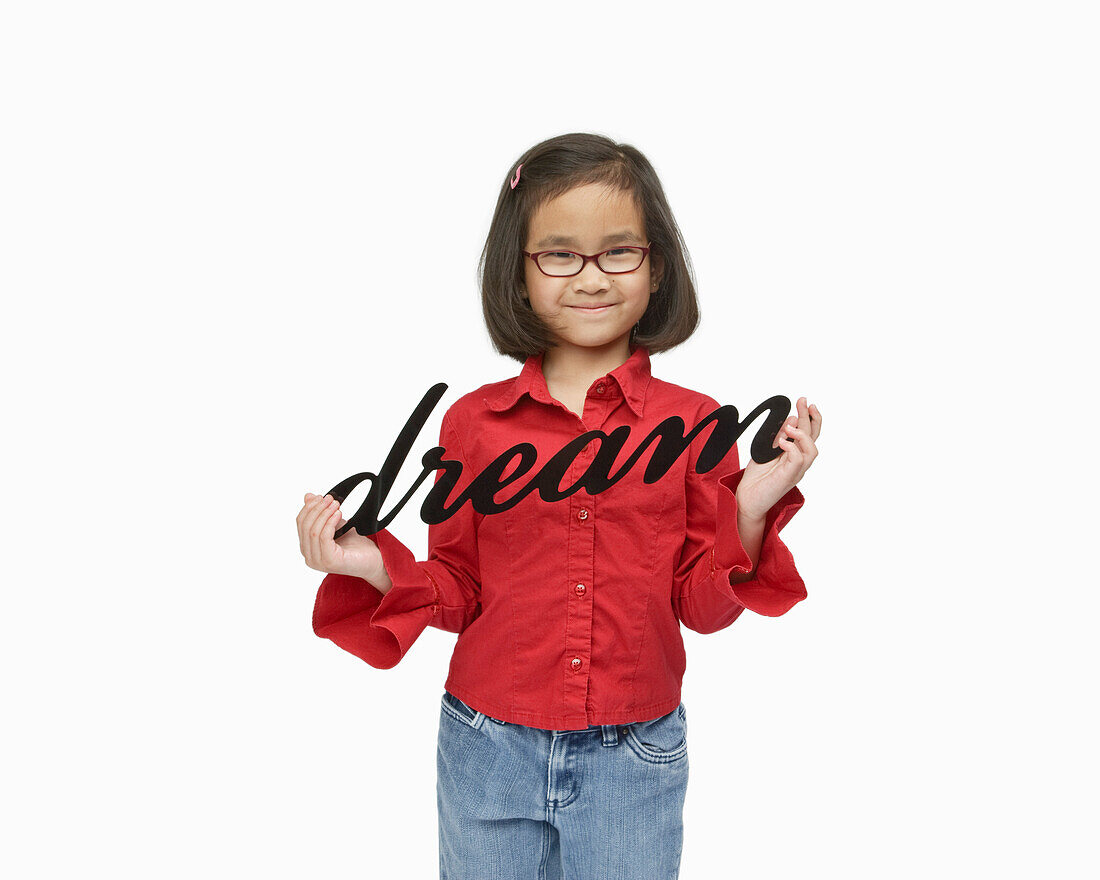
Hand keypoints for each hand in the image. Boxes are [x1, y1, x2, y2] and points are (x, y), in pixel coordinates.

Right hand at [296, 492, 382, 579]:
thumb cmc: (354, 545)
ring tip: (336, 504)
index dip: (309, 507)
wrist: (373, 559)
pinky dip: (330, 522)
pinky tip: (338, 514)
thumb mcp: (335, 524)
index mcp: (307, 548)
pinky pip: (324, 537)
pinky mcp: (330, 561)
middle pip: (305, 527)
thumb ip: (321, 514)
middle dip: (317, 509)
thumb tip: (308, 496)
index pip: (300, 523)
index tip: (321, 496)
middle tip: (330, 498)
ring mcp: (318, 561)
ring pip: (313, 531)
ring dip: (324, 514)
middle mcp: (309, 557)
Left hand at [735, 397, 820, 520]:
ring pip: (812, 451)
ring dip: (802, 434)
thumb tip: (791, 419)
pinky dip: (792, 448)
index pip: (808, 434)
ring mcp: (796, 471)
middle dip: (809, 417)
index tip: (804, 402)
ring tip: (789, 427)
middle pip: (813, 438)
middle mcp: (799, 463)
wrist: (746, 498)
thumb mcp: (765, 450)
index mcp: (795, 455)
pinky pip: (798, 460)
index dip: (809, 417)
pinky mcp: (788, 478)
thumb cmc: (757, 477)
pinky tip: (781, 442)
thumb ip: (778, 436)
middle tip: (803, 401)